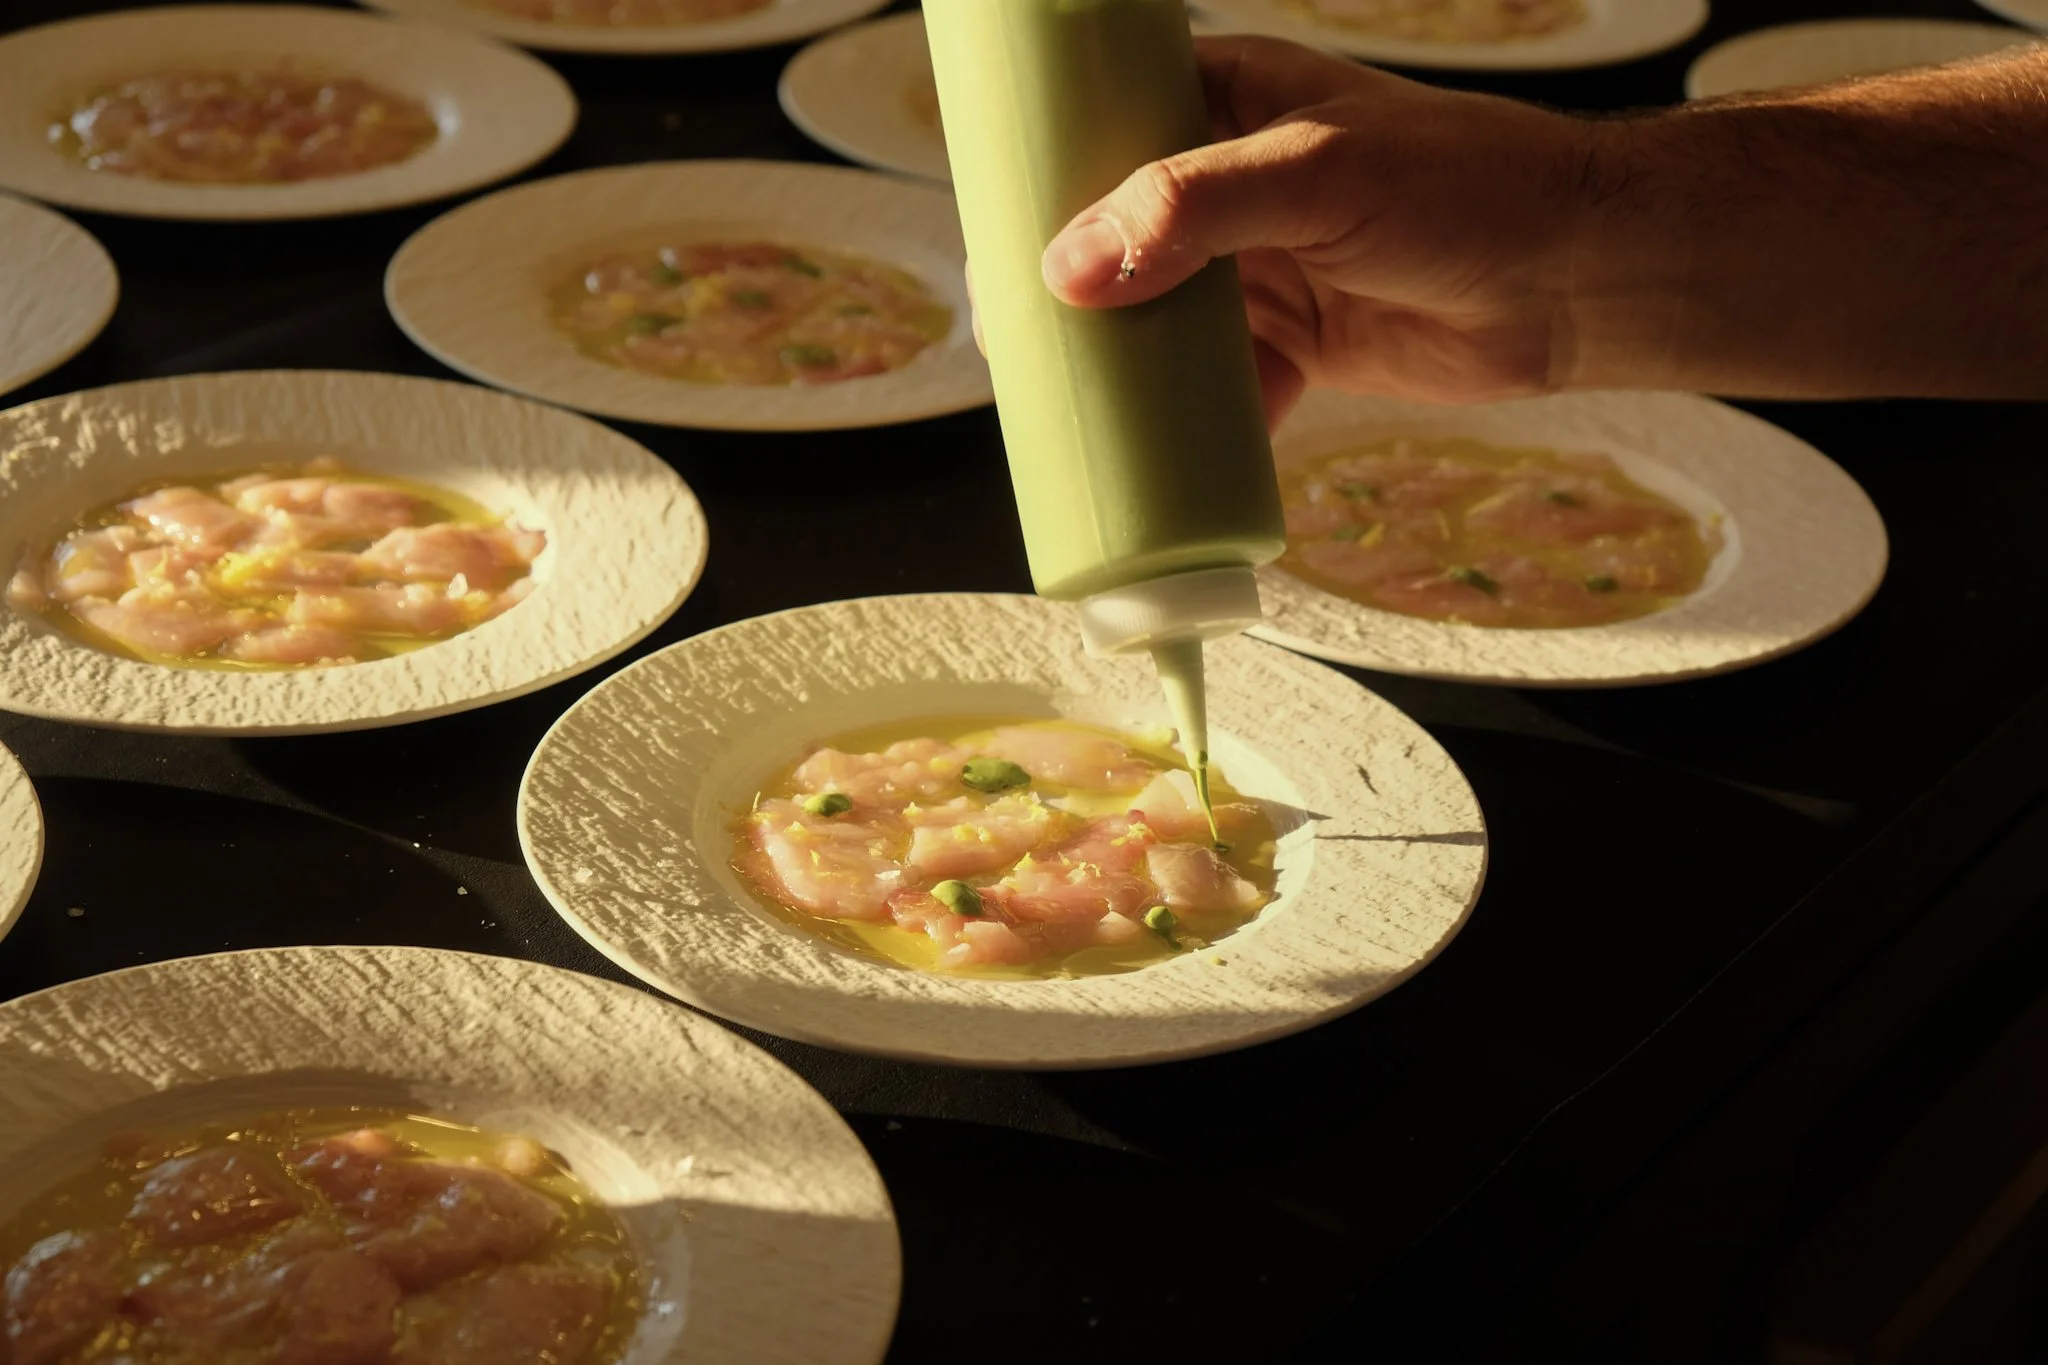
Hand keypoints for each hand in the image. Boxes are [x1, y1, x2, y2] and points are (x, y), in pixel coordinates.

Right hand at [1037, 36, 1597, 425]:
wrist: (1580, 277)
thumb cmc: (1464, 185)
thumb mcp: (1317, 172)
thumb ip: (1193, 207)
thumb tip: (1069, 270)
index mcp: (1224, 99)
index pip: (1100, 124)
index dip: (1036, 178)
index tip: (989, 239)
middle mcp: (1229, 183)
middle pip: (1113, 237)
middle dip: (1064, 297)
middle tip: (1017, 353)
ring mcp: (1258, 267)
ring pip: (1154, 322)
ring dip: (1114, 371)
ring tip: (1062, 418)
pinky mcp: (1291, 344)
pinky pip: (1213, 391)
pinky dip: (1184, 430)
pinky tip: (1152, 465)